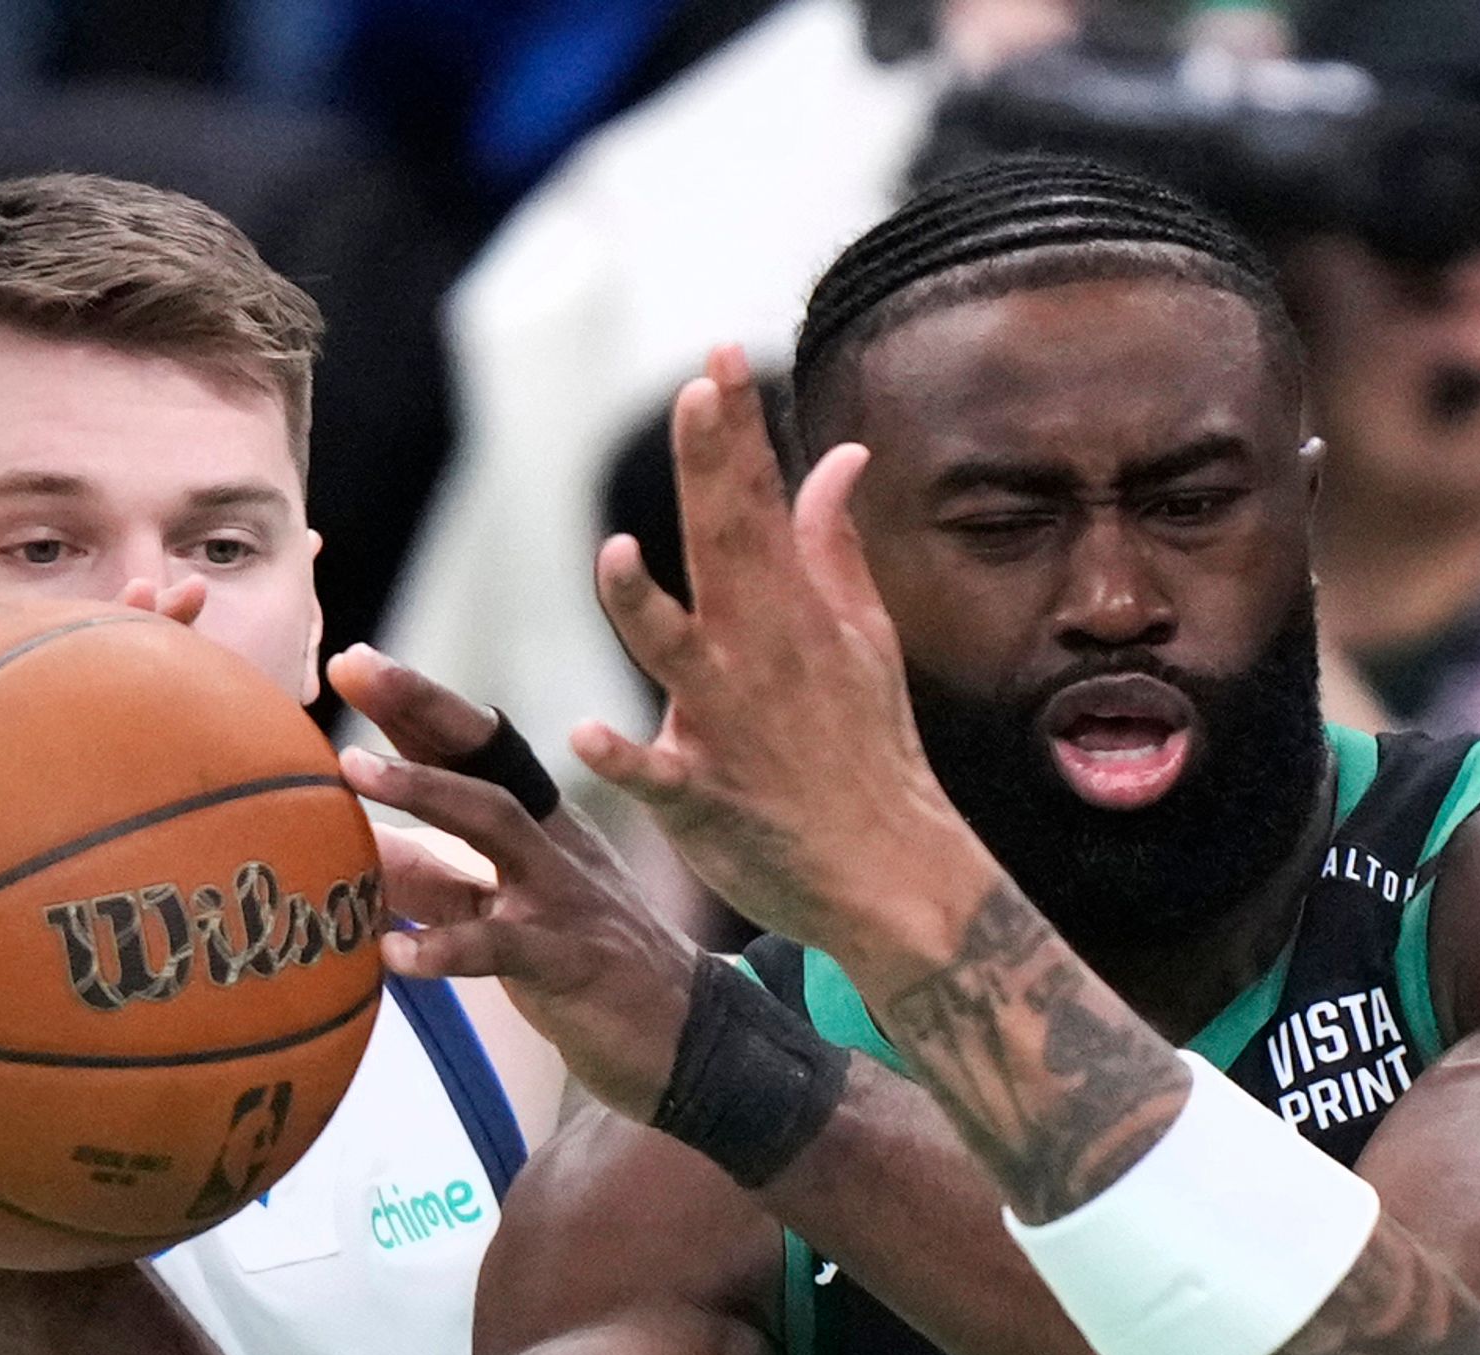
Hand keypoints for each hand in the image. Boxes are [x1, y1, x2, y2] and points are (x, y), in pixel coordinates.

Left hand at [330, 644, 715, 1123]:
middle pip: (487, 761)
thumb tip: (358, 849)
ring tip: (353, 772)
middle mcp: (555, 845)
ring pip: (497, 827)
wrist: (690, 1040)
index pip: (475, 750)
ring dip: (426, 790)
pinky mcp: (574, 961)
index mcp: (540, 826)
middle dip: (423, 709)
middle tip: (355, 669)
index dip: (418, 705)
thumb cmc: (585, 967)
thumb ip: (436, 881)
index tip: (353, 663)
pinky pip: (504, 948)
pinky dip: (446, 949)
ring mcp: (567, 898)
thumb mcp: (504, 912)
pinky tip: (390, 953)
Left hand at [574, 347, 1000, 976]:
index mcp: (789, 612)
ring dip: (644, 608)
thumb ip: (833, 544)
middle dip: (710, 469)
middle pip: (725, 547)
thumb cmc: (867, 753)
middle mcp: (757, 655)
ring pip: (677, 655)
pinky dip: (625, 758)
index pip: (758, 501)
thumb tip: (840, 455)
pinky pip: (658, 775)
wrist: (891, 873)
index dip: (738, 429)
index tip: (719, 356)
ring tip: (615, 556)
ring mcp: (730, 725)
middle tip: (698, 397)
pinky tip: (588, 735)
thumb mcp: (864, 640)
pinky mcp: (705, 799)